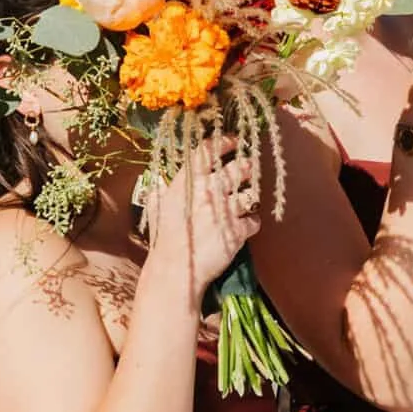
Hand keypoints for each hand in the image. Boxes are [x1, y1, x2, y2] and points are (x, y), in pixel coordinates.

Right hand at [145, 138, 259, 297]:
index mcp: (188, 182)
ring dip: (251, 198)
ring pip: (251, 193)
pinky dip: (251, 223)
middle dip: (247, 168)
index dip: (226, 141)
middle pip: (240, 168)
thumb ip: (161, 192)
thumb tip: (158, 181)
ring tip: (244, 203)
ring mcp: (224, 210)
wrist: (174, 271)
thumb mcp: (157, 209)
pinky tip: (242, 228)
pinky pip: (254, 219)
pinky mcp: (237, 231)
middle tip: (247, 172)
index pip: (209, 150)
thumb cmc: (164, 240)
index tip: (235, 140)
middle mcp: (208, 192)